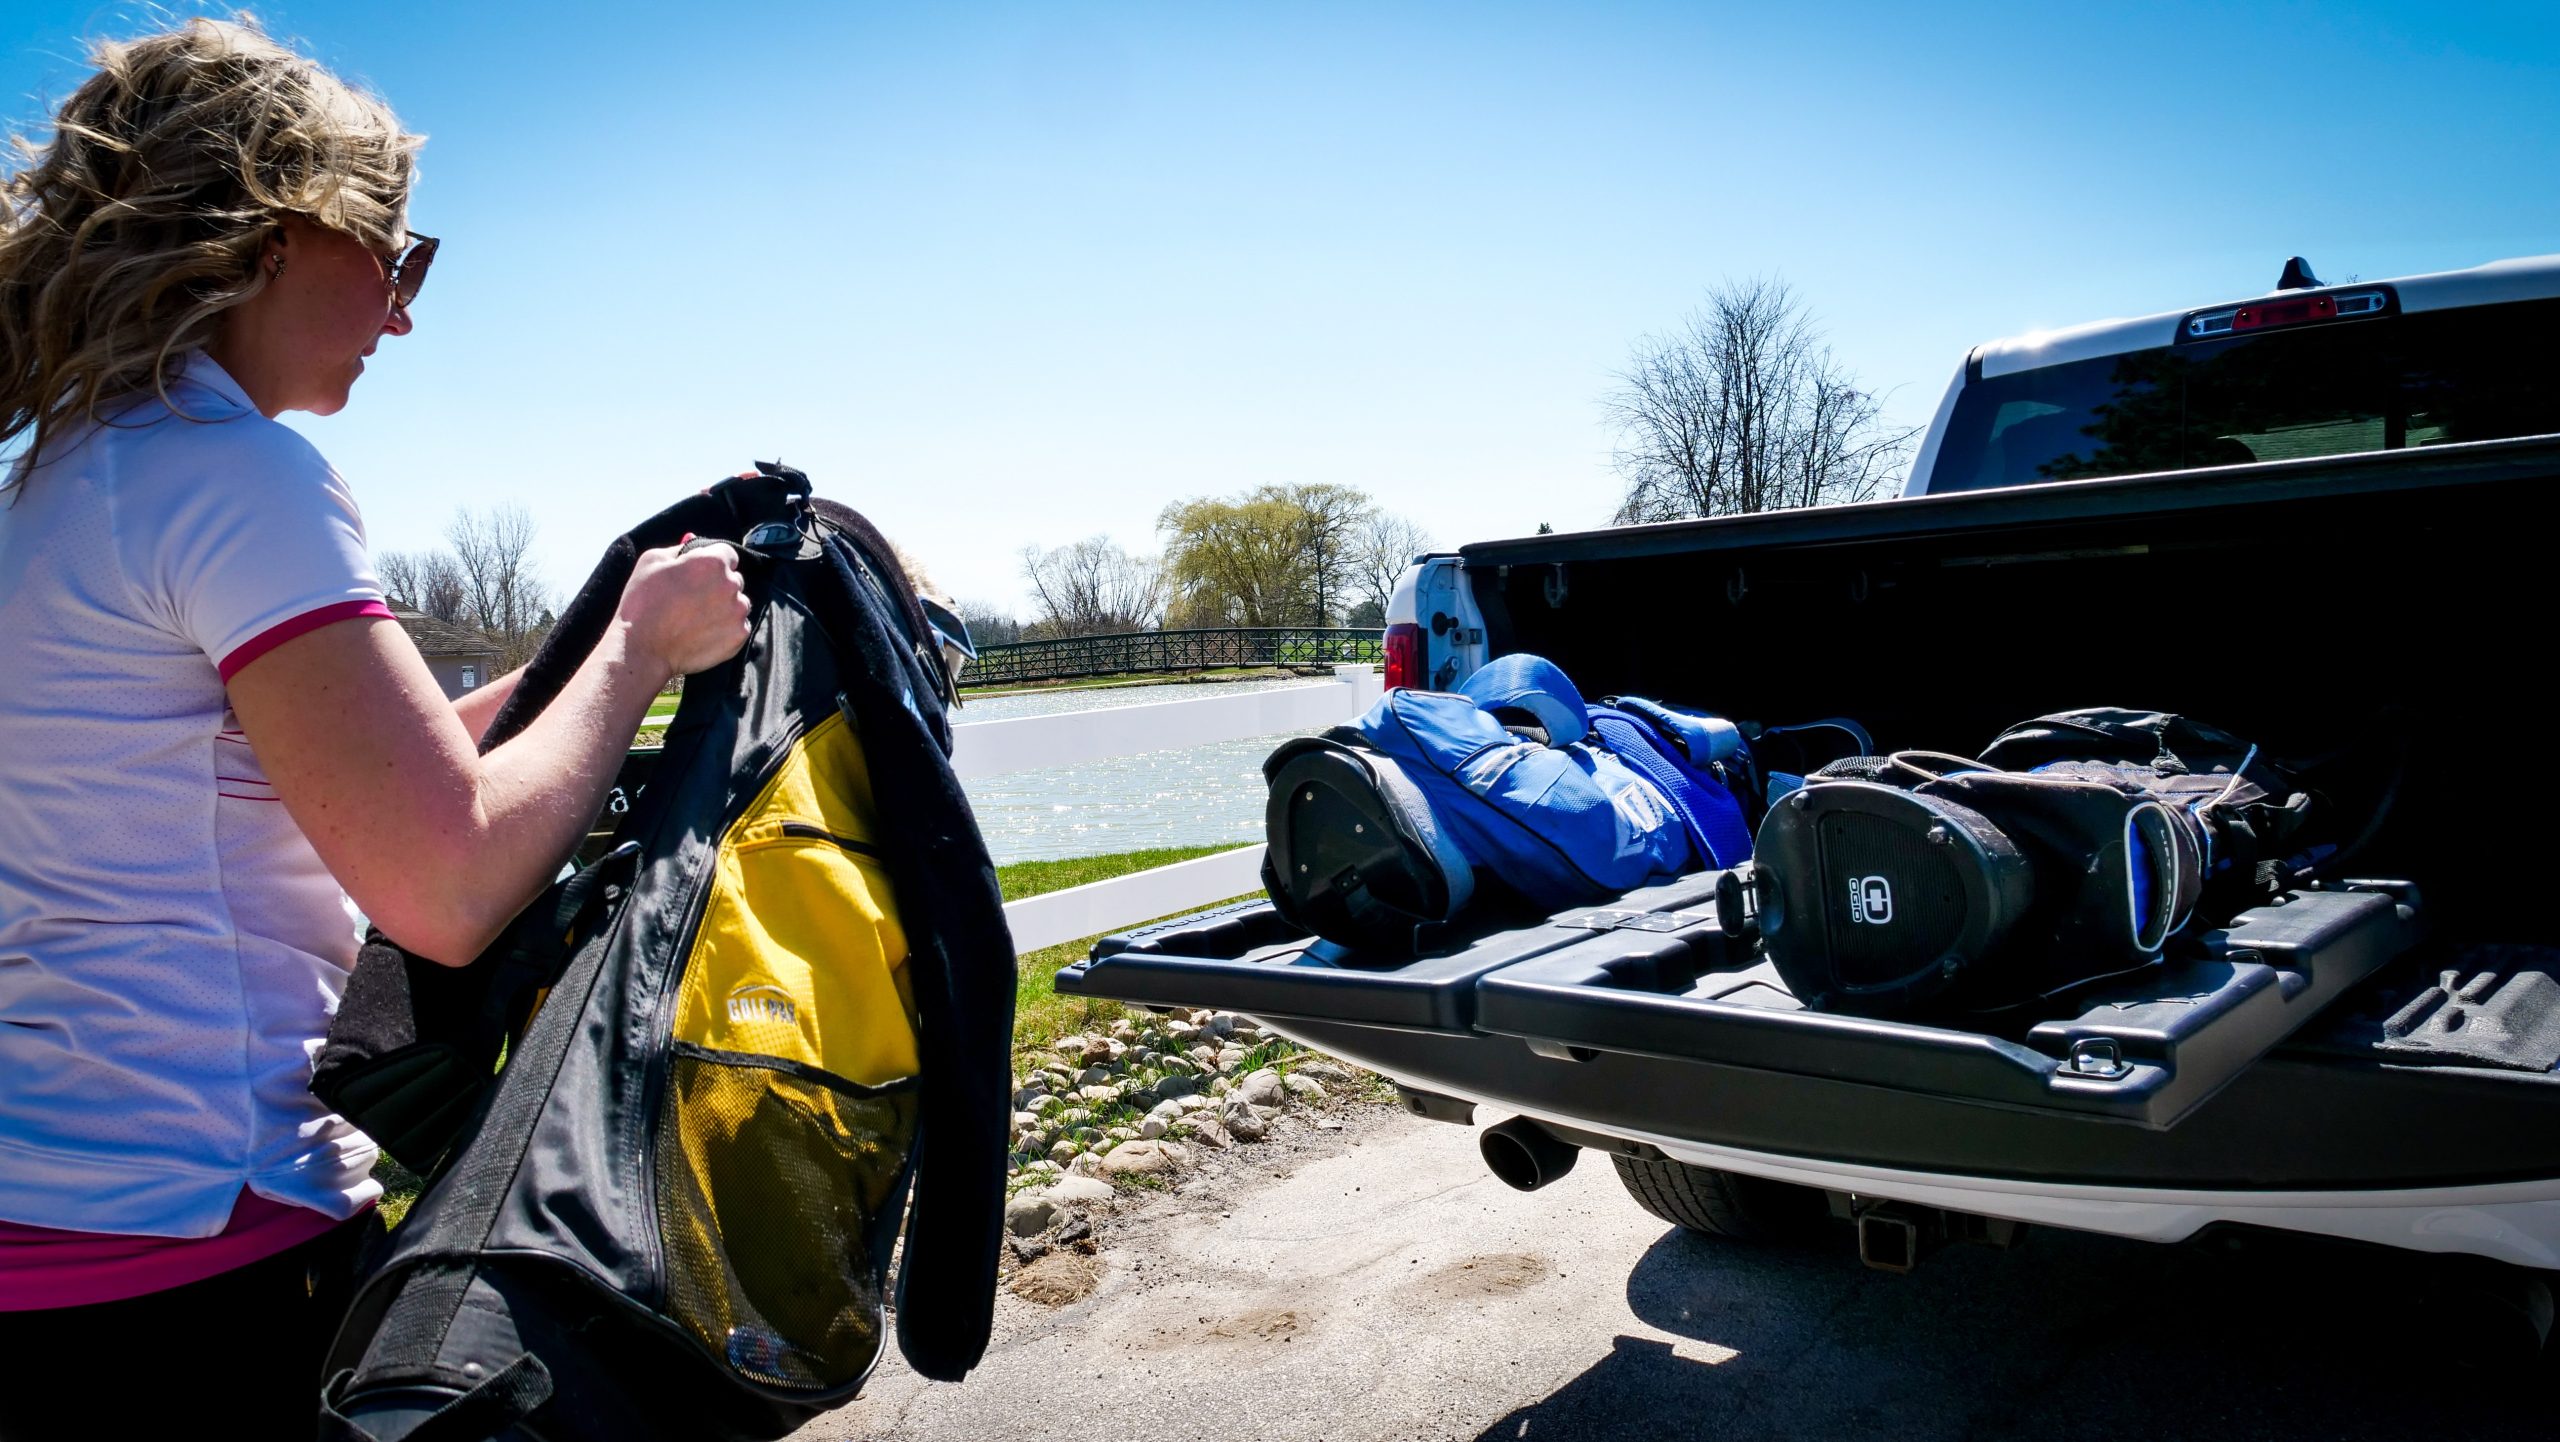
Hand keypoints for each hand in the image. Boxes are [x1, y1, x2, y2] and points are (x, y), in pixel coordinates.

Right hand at [618, 541, 750, 680]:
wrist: (643, 649)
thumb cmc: (642, 603)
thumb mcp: (651, 562)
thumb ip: (678, 548)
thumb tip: (693, 542)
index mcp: (713, 562)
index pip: (727, 554)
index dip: (712, 562)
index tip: (698, 575)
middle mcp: (731, 585)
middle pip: (733, 579)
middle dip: (718, 585)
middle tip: (693, 599)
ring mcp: (738, 612)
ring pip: (738, 603)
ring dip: (724, 607)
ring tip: (697, 618)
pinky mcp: (739, 636)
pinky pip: (739, 626)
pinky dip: (725, 628)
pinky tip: (703, 632)